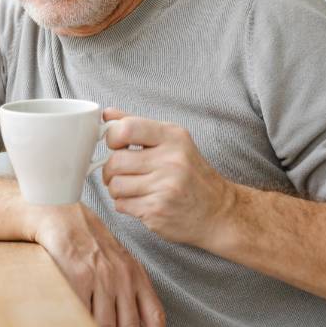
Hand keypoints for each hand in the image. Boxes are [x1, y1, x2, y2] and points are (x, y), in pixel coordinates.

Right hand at [28, 203, 165, 326]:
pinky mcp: (79, 276)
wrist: (60, 215)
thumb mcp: (118, 261)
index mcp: (136, 273)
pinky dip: (80, 323)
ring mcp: (102, 277)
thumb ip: (129, 289)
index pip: (155, 316)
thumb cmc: (87, 240)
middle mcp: (123, 275)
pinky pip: (84, 315)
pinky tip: (76, 317)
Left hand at [101, 108, 235, 248]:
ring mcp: (165, 187)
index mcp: (173, 137)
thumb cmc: (192, 175)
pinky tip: (142, 201)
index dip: (112, 138)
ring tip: (133, 188)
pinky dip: (125, 204)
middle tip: (121, 173)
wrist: (218, 211)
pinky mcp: (157, 211)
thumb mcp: (173, 142)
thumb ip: (139, 126)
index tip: (116, 145)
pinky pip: (121, 205)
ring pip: (115, 185)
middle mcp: (171, 160)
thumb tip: (107, 114)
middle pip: (115, 161)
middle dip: (111, 169)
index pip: (126, 128)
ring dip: (117, 189)